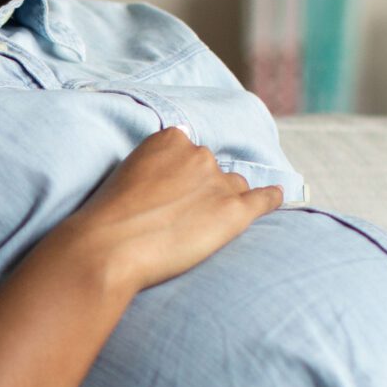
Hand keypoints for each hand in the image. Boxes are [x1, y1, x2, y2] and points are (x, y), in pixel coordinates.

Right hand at [57, 126, 282, 294]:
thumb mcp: (127, 173)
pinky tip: (277, 198)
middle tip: (178, 218)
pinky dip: (272, 198)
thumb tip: (176, 165)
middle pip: (212, 169)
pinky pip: (264, 199)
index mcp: (170, 139)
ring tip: (203, 226)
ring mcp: (219, 182)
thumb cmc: (109, 217)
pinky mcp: (234, 211)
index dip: (180, 176)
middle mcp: (198, 153)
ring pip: (233, 186)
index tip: (169, 195)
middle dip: (202, 188)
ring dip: (223, 201)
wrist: (111, 247)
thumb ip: (156, 165)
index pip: (187, 151)